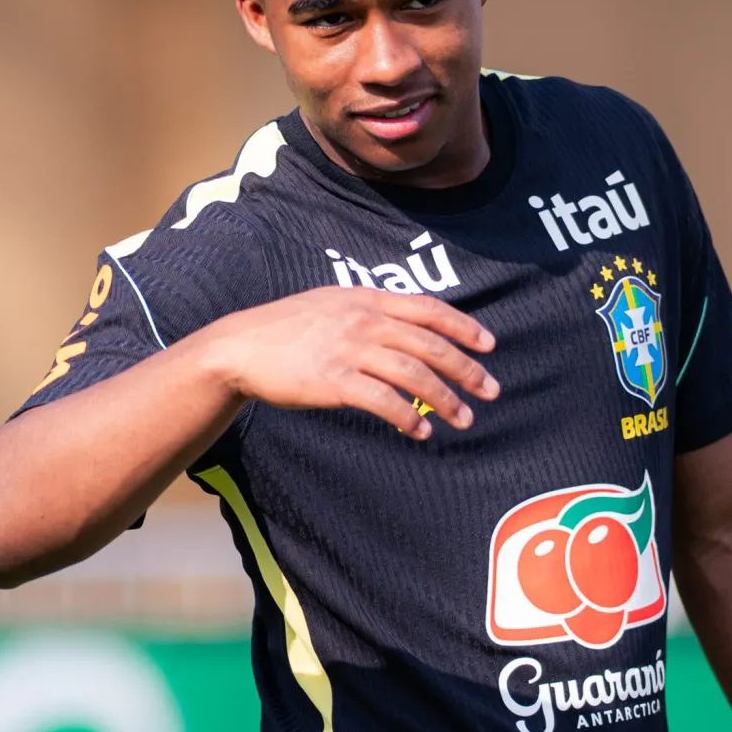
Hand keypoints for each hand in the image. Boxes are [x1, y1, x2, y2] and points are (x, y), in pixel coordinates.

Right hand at [191, 287, 497, 438]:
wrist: (239, 347)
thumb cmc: (286, 329)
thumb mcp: (331, 304)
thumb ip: (368, 312)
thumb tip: (405, 330)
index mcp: (367, 300)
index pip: (428, 309)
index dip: (462, 327)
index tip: (489, 345)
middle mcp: (363, 321)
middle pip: (430, 345)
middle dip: (466, 369)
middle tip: (492, 391)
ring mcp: (349, 350)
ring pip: (413, 374)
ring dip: (444, 399)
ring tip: (463, 419)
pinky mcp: (333, 381)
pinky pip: (382, 400)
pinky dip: (407, 416)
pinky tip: (420, 431)